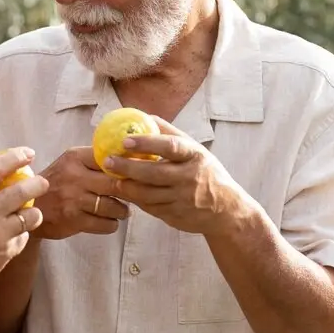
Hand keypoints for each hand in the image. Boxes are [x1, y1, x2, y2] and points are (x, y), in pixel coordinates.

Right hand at [0, 147, 49, 295]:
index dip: (15, 157)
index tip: (27, 153)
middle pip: (21, 190)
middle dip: (38, 183)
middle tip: (43, 181)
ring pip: (31, 216)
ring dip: (35, 212)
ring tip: (31, 211)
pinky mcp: (6, 251)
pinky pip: (24, 236)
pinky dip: (22, 233)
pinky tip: (14, 233)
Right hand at [34, 147, 131, 239]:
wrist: (28, 208)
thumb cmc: (56, 183)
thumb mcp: (69, 163)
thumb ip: (93, 159)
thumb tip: (129, 158)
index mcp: (75, 158)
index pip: (111, 159)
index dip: (127, 168)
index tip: (135, 175)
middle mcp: (75, 176)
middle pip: (116, 184)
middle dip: (129, 192)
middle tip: (134, 195)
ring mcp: (74, 199)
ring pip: (114, 206)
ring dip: (122, 210)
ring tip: (122, 210)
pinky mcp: (74, 220)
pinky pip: (106, 224)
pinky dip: (112, 224)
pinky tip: (109, 221)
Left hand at [101, 116, 247, 234]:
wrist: (226, 209)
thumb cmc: (205, 172)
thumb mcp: (195, 150)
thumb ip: (170, 134)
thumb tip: (144, 116)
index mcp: (195, 156)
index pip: (170, 146)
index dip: (146, 143)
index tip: (125, 140)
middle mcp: (190, 178)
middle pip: (153, 173)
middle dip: (127, 167)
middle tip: (107, 161)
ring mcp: (182, 199)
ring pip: (147, 194)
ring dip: (126, 186)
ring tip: (111, 177)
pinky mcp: (176, 216)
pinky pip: (150, 208)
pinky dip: (135, 200)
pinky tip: (124, 192)